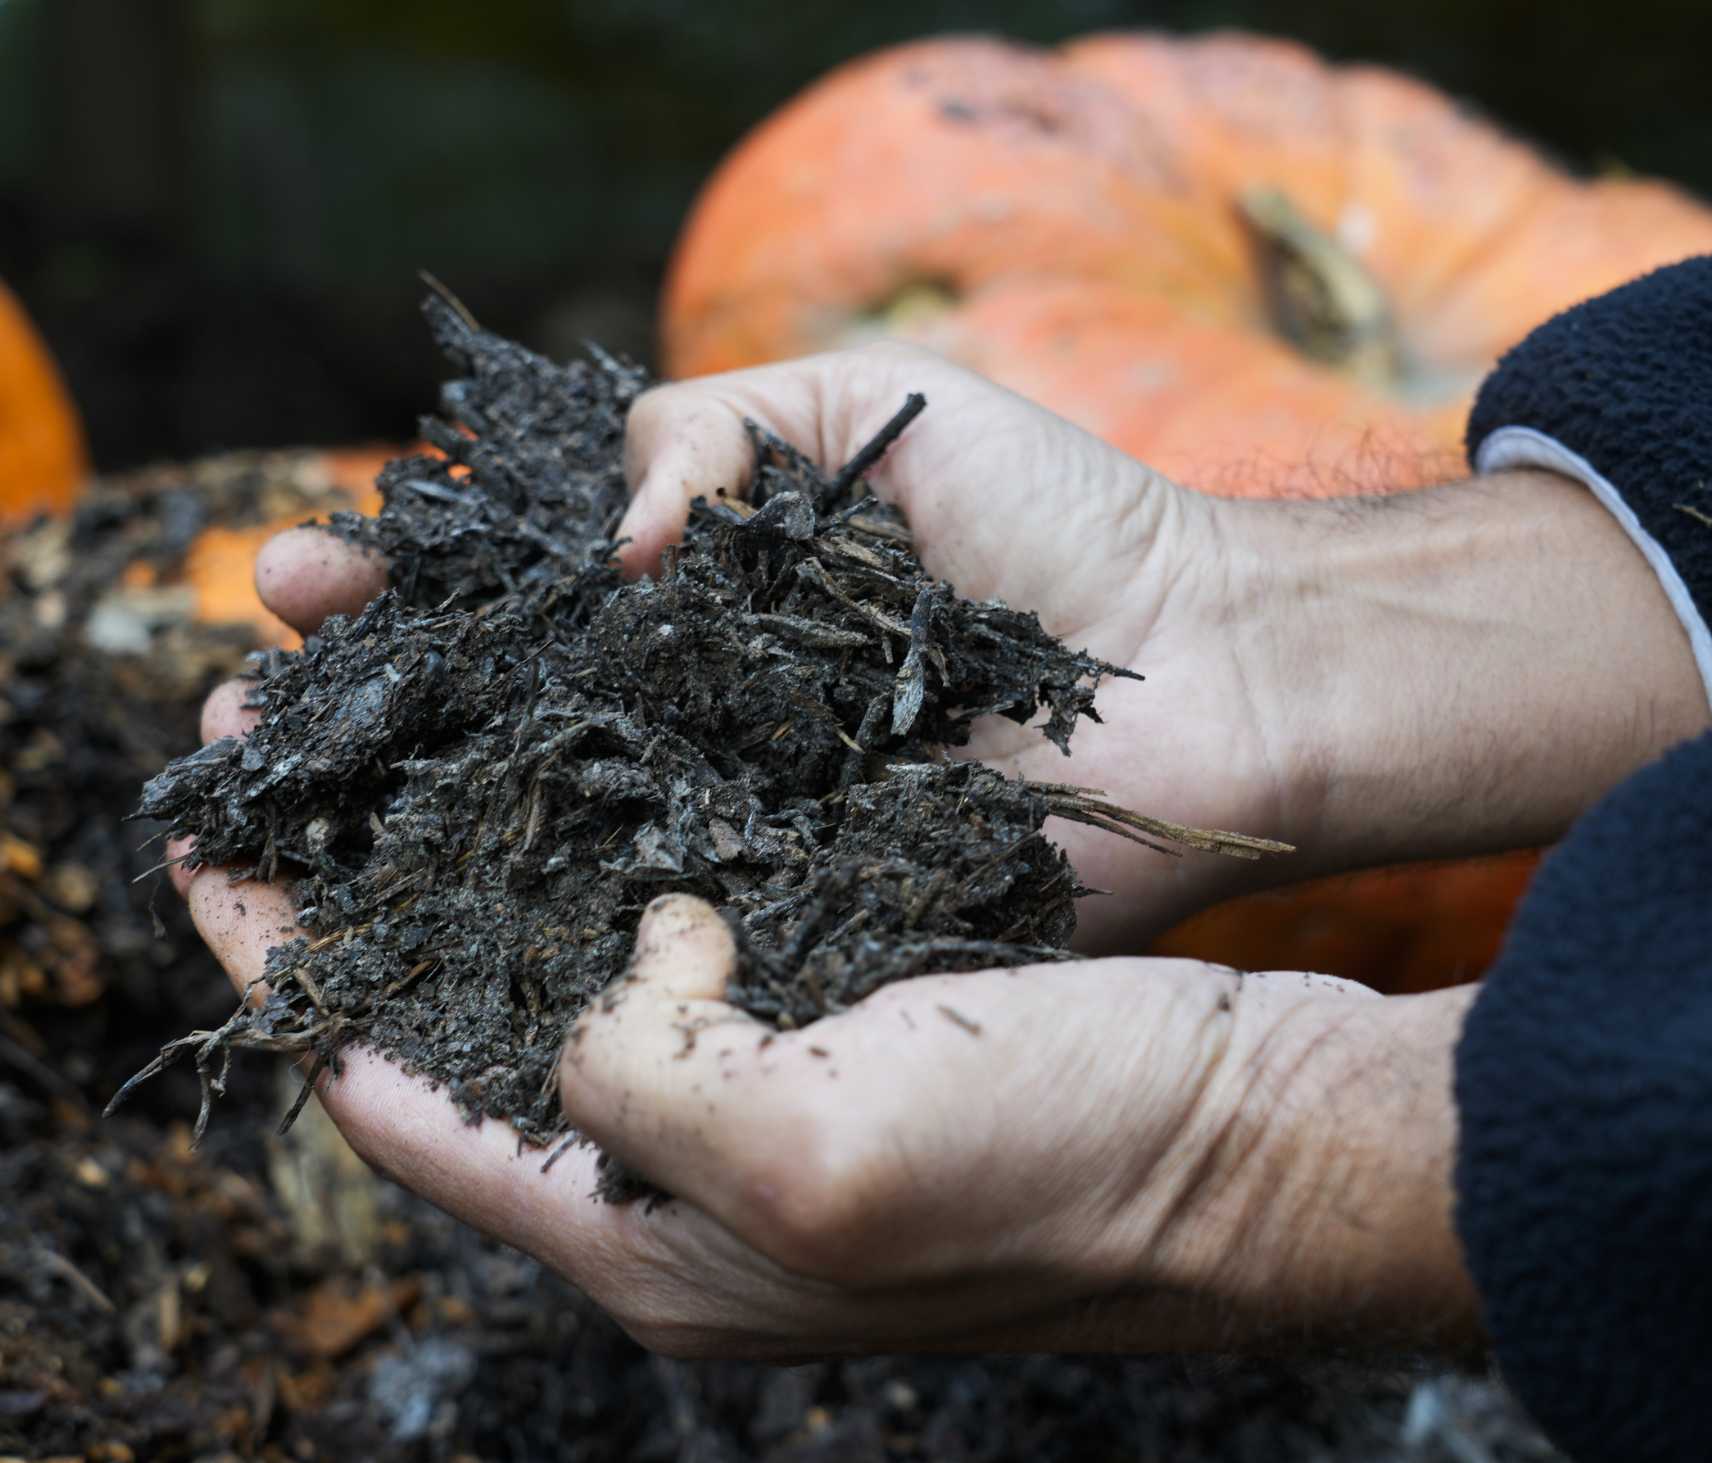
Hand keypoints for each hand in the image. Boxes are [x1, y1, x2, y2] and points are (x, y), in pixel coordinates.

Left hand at [179, 847, 1481, 1358]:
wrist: (1261, 1130)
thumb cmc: (1076, 1164)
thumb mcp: (829, 1153)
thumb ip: (648, 1073)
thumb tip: (615, 955)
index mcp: (653, 1236)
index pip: (401, 1101)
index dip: (288, 968)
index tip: (200, 841)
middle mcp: (692, 1161)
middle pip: (471, 1014)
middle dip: (369, 881)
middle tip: (285, 745)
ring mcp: (771, 1078)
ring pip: (576, 945)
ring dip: (493, 830)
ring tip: (426, 706)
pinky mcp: (848, 1001)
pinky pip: (693, 909)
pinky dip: (628, 821)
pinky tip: (613, 732)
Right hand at [259, 343, 1711, 951]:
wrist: (1208, 670)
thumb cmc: (1057, 523)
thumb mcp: (867, 405)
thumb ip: (712, 433)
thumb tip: (605, 546)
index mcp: (715, 574)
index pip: (520, 575)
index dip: (411, 576)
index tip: (309, 577)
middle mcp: (709, 697)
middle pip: (509, 697)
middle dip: (382, 691)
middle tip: (258, 684)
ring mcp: (749, 806)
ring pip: (559, 812)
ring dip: (423, 804)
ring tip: (292, 791)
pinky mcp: (805, 903)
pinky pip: (666, 913)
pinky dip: (558, 911)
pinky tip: (443, 904)